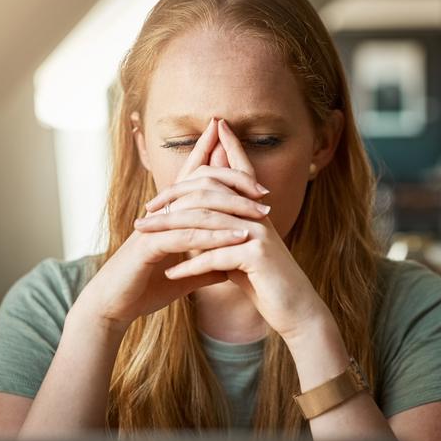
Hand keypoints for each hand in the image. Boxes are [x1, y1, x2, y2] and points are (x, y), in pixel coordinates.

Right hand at [79, 118, 269, 327]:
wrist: (112, 309)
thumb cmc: (143, 290)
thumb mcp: (182, 277)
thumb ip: (205, 267)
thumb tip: (229, 268)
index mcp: (167, 215)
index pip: (191, 179)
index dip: (209, 156)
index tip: (232, 143)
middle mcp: (160, 214)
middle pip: (199, 184)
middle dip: (233, 182)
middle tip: (265, 191)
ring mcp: (154, 227)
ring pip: (198, 208)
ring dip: (233, 210)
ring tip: (262, 215)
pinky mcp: (149, 246)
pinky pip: (187, 236)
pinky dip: (215, 236)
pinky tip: (239, 238)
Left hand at [138, 119, 332, 341]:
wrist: (296, 311)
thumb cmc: (265, 282)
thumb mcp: (239, 252)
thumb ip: (220, 233)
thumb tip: (192, 222)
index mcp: (255, 209)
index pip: (237, 171)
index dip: (227, 148)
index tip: (210, 129)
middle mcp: (258, 214)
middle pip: (210, 193)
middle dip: (174, 199)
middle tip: (146, 208)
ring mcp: (259, 232)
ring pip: (206, 223)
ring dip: (170, 230)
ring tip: (144, 237)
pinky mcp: (258, 255)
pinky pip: (215, 256)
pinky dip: (190, 265)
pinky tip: (171, 273)